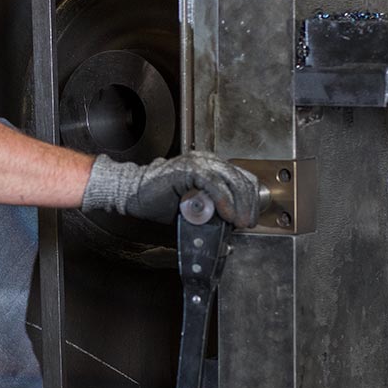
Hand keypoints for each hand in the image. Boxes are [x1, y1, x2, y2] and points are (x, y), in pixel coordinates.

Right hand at [81, 152, 262, 226]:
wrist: (136, 195)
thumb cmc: (163, 201)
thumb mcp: (197, 209)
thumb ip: (215, 212)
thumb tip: (234, 227)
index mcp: (212, 167)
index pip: (243, 179)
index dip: (251, 200)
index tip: (250, 218)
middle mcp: (208, 161)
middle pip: (240, 180)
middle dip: (248, 205)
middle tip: (246, 223)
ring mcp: (198, 162)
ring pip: (230, 180)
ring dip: (238, 204)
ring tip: (238, 222)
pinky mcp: (188, 169)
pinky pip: (212, 183)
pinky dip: (222, 200)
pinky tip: (226, 214)